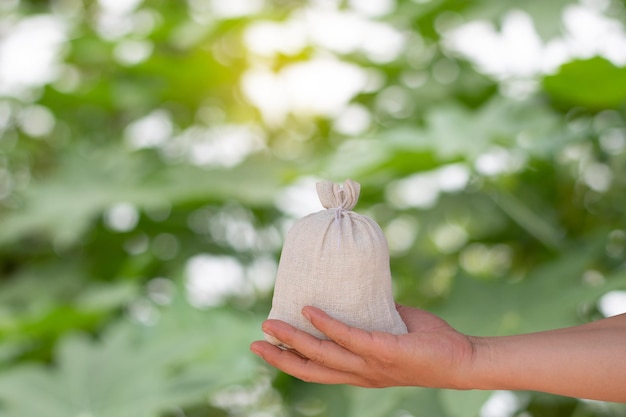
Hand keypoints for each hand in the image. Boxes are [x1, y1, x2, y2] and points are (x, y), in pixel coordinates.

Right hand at [250, 305, 475, 388]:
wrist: (462, 359)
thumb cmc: (430, 344)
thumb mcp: (393, 330)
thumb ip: (373, 317)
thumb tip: (359, 291)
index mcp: (360, 372)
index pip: (318, 371)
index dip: (290, 362)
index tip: (268, 348)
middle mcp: (360, 374)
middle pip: (310, 370)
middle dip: (280, 358)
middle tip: (254, 343)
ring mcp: (371, 365)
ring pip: (322, 356)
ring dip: (293, 340)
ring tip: (271, 324)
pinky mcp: (384, 351)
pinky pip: (350, 337)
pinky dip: (327, 324)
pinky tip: (310, 310)